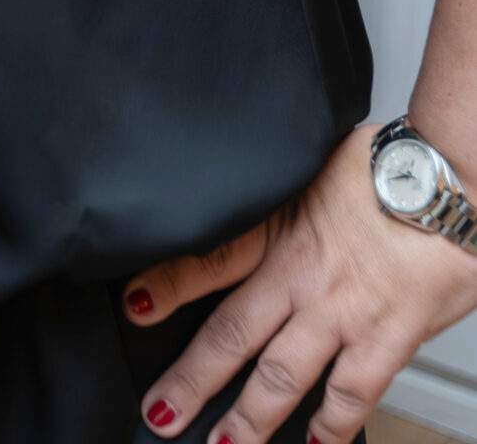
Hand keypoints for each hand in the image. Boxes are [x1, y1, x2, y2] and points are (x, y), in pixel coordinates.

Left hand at [122, 126, 476, 441]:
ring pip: (280, 374)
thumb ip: (284, 190)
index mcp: (280, 223)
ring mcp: (341, 310)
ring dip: (248, 417)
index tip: (134, 306)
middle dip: (191, 377)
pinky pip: (350, 394)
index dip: (167, 284)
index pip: (208, 256)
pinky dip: (330, 427)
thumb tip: (260, 188)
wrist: (452, 181)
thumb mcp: (316, 163)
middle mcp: (301, 272)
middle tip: (162, 408)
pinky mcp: (385, 338)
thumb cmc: (392, 167)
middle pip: (231, 331)